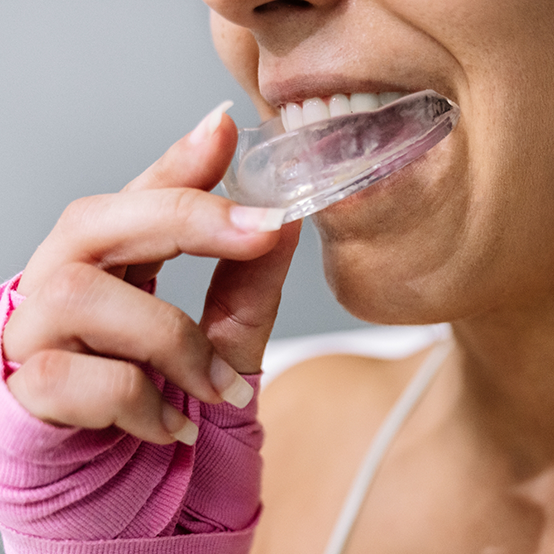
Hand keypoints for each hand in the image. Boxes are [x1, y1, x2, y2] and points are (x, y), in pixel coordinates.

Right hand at [3, 102, 300, 445]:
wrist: (134, 502)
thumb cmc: (173, 413)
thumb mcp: (225, 344)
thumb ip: (248, 284)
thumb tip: (282, 220)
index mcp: (112, 270)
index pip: (138, 198)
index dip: (179, 161)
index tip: (226, 129)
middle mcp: (62, 288)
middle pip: (96, 219)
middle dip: (184, 218)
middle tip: (259, 231)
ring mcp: (34, 337)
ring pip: (83, 294)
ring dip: (172, 340)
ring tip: (216, 387)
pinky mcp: (23, 392)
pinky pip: (75, 376)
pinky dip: (141, 400)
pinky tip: (172, 423)